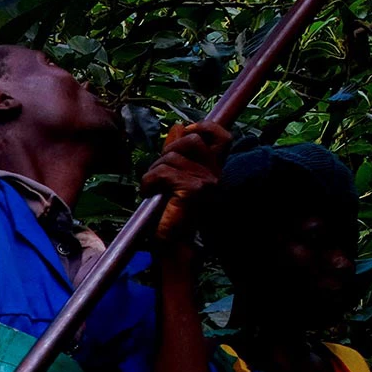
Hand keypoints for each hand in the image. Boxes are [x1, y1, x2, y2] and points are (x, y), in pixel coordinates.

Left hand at [143, 121, 231, 242]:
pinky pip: (162, 172)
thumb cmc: (170, 213)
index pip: (222, 136)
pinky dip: (148, 181)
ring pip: (172, 157)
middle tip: (158, 172)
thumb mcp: (175, 176)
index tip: (184, 129)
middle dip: (167, 151)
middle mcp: (216, 174)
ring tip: (153, 187)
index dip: (204, 126)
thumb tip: (179, 126)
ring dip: (154, 170)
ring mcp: (207, 182)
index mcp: (215, 169)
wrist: (172, 245)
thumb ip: (178, 151)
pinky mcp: (193, 190)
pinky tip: (149, 193)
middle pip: (191, 140)